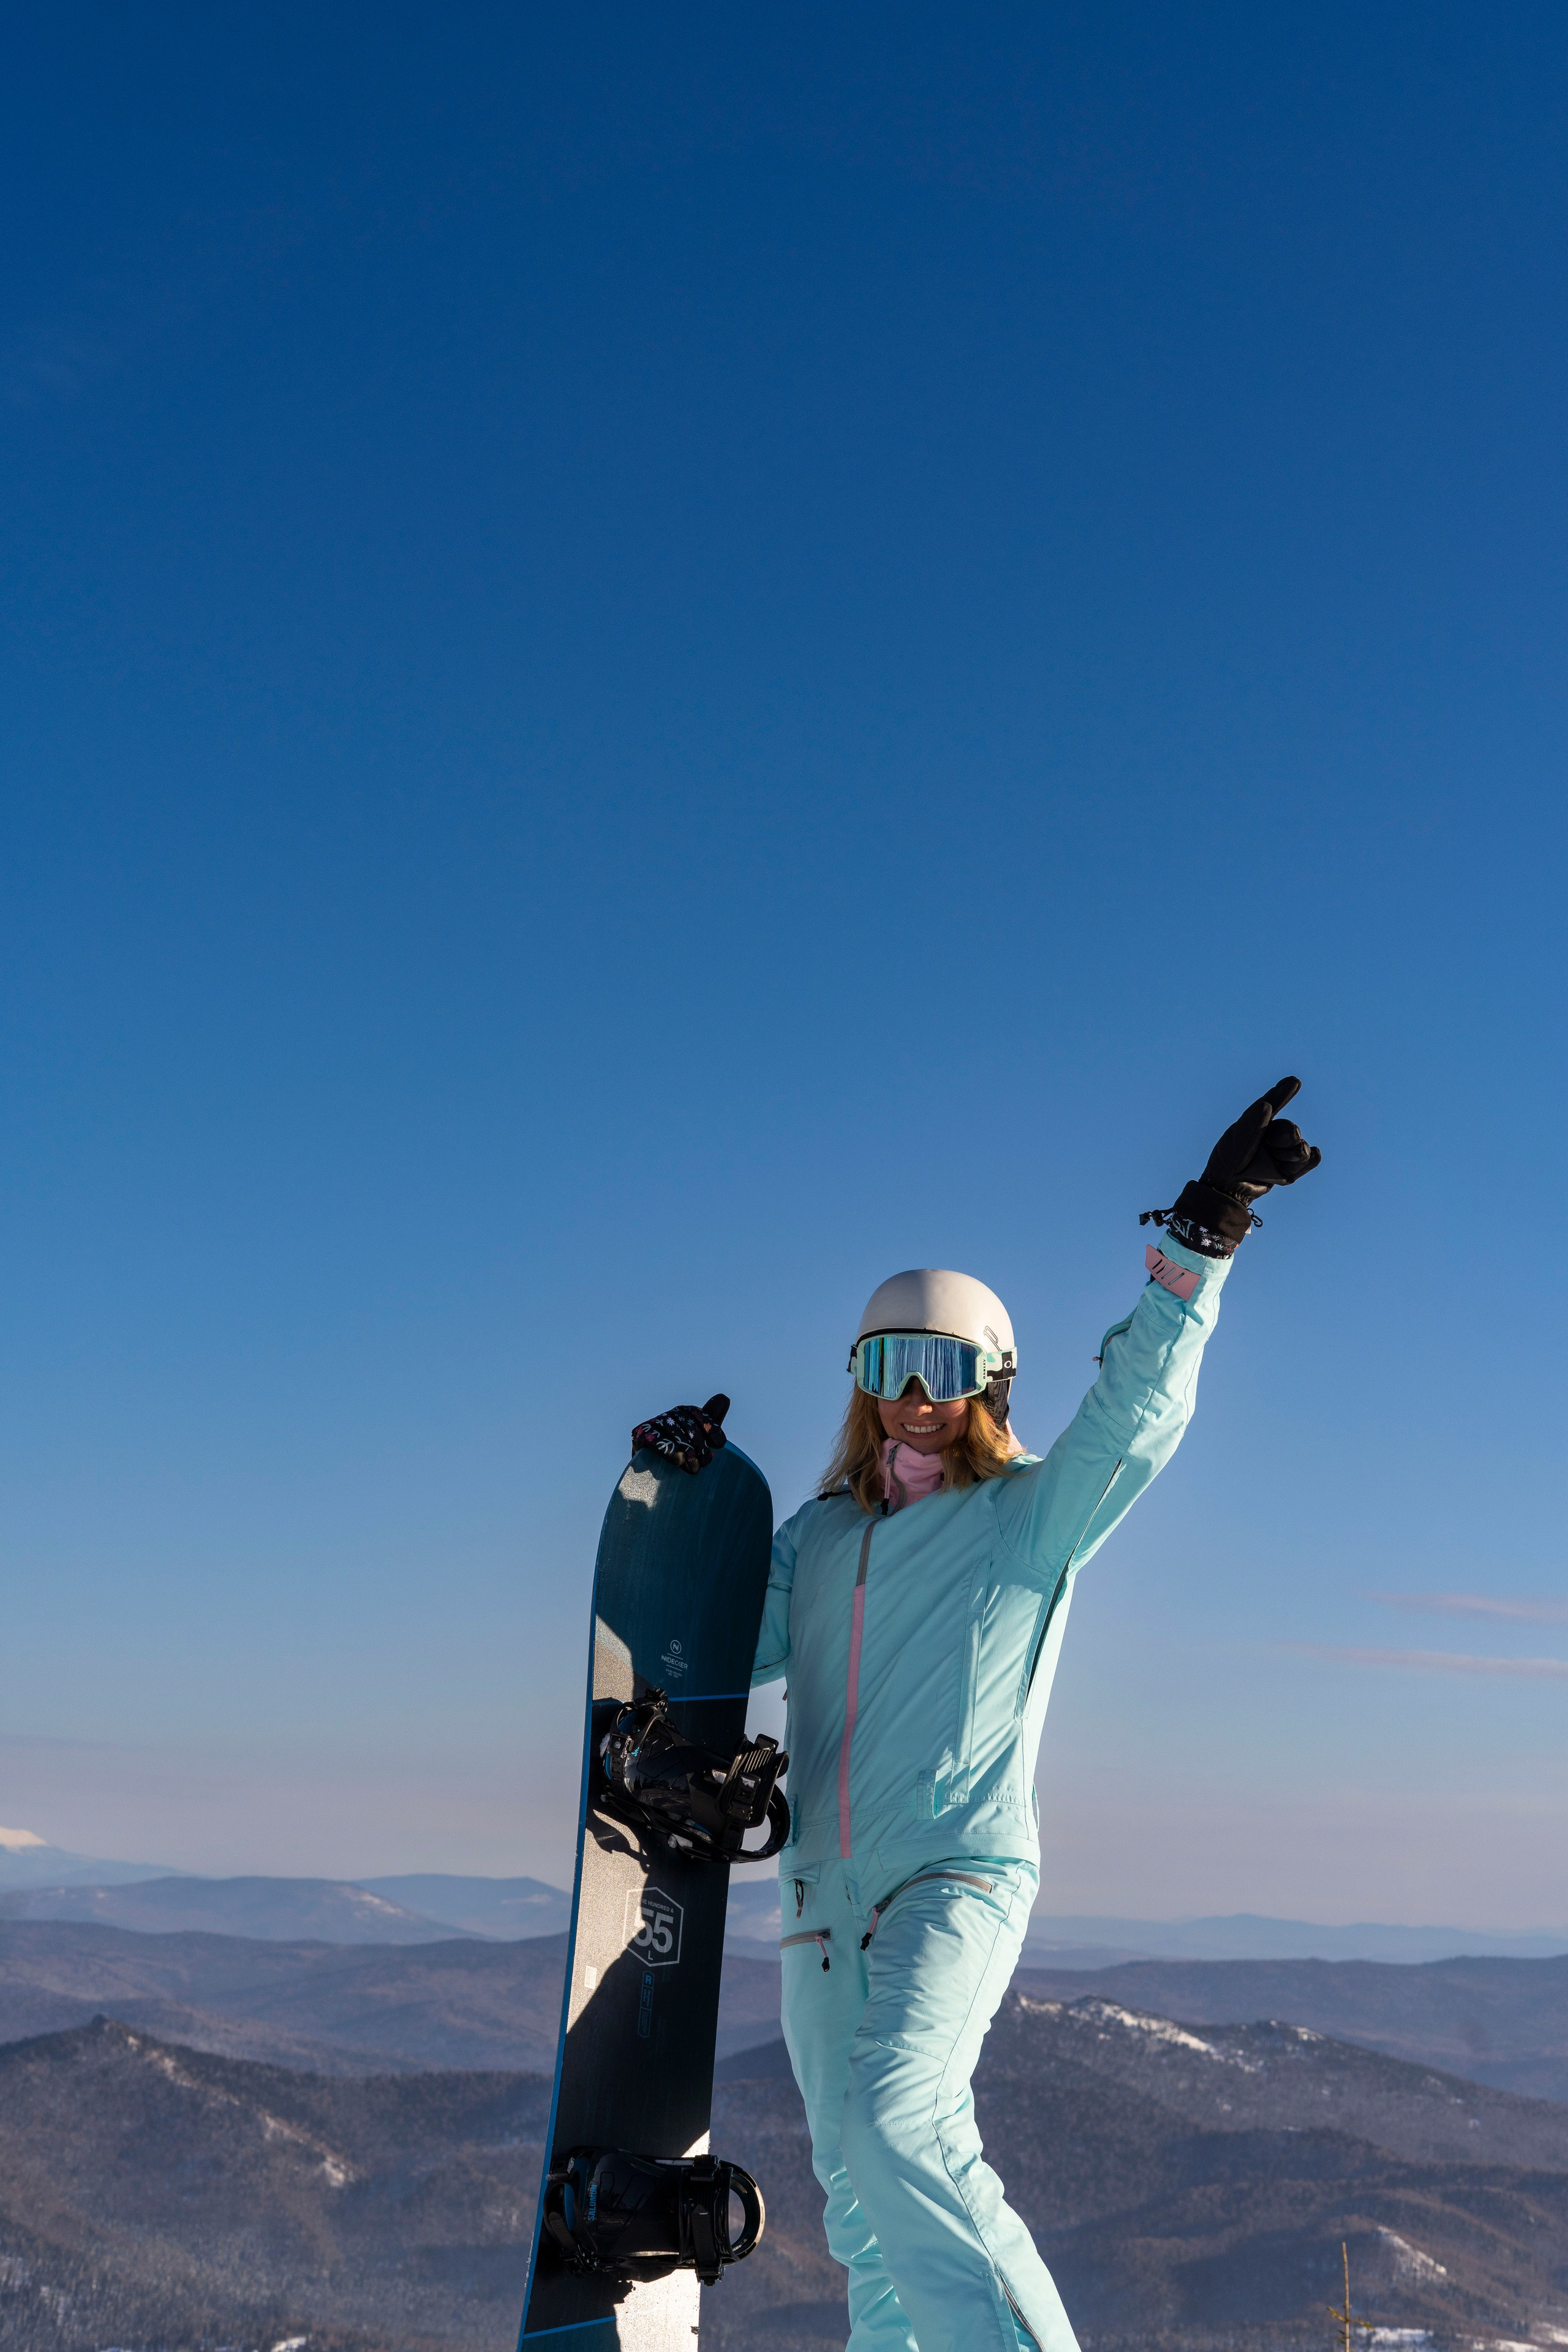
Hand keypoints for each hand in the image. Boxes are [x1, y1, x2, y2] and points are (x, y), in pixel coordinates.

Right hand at [631, 1395, 730, 1473]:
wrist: (655, 1477)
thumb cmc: (681, 1457)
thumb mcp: (699, 1439)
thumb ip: (710, 1421)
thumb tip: (724, 1397)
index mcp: (681, 1413)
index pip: (696, 1413)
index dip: (710, 1426)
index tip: (720, 1444)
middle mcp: (666, 1416)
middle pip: (685, 1422)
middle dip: (699, 1443)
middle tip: (706, 1462)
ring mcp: (651, 1425)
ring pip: (673, 1432)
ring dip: (687, 1451)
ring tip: (695, 1468)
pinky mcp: (639, 1436)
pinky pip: (656, 1440)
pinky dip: (669, 1450)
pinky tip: (679, 1461)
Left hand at [1144, 1076, 1320, 1255]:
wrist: (1229, 1187)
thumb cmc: (1229, 1159)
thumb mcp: (1238, 1137)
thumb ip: (1253, 1121)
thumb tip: (1267, 1104)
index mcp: (1258, 1124)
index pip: (1274, 1105)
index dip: (1284, 1093)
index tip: (1294, 1081)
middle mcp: (1271, 1137)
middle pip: (1292, 1130)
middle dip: (1287, 1135)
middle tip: (1272, 1142)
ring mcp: (1281, 1154)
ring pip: (1301, 1148)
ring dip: (1293, 1153)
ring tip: (1275, 1160)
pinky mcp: (1288, 1172)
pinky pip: (1309, 1161)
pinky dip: (1312, 1158)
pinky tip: (1314, 1152)